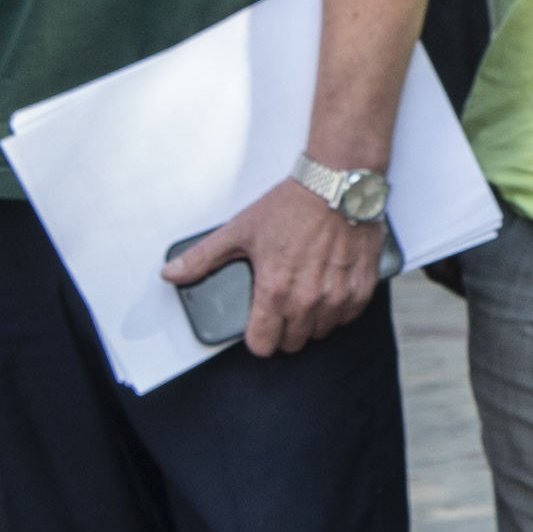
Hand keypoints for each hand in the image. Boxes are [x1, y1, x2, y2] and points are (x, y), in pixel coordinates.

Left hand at [165, 175, 383, 358]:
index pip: (263, 345)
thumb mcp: (239, 230)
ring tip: (305, 291)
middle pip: (292, 343)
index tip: (259, 325)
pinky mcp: (361, 289)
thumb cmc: (291, 205)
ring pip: (320, 332)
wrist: (336, 185)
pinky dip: (338, 308)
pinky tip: (328, 285)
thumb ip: (203, 258)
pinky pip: (347, 318)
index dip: (257, 337)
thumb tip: (171, 273)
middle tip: (281, 303)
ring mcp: (337, 296)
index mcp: (274, 291)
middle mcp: (307, 299)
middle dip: (283, 329)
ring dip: (311, 320)